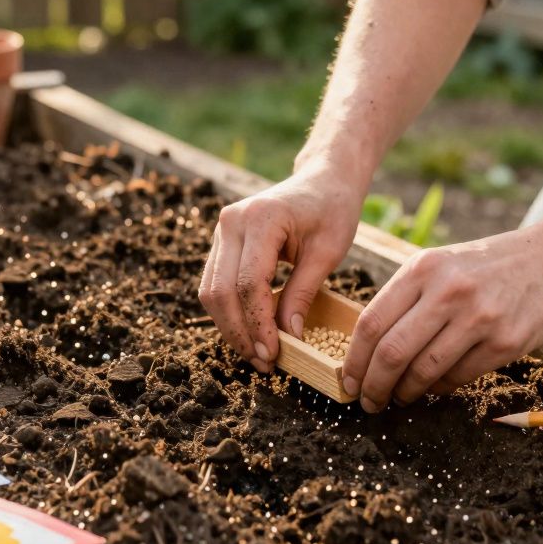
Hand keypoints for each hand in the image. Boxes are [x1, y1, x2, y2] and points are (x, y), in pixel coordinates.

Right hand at [199, 166, 363, 371]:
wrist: (322, 179)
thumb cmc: (332, 210)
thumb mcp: (328, 253)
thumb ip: (303, 293)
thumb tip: (288, 338)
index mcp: (261, 218)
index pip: (249, 284)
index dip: (258, 324)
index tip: (274, 354)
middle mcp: (232, 221)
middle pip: (221, 291)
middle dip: (240, 332)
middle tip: (264, 363)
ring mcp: (222, 229)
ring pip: (211, 291)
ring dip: (230, 327)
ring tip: (256, 354)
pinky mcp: (222, 240)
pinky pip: (215, 283)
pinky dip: (229, 312)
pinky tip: (250, 332)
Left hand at [341, 223, 542, 411]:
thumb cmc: (486, 266)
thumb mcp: (440, 264)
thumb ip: (405, 299)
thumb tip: (368, 351)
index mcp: (423, 268)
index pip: (371, 324)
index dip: (354, 361)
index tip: (349, 381)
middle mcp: (448, 291)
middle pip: (392, 353)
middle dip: (374, 386)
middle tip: (369, 401)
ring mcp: (479, 318)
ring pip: (424, 371)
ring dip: (405, 392)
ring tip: (399, 397)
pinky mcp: (506, 342)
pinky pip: (458, 378)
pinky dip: (439, 389)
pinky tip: (433, 387)